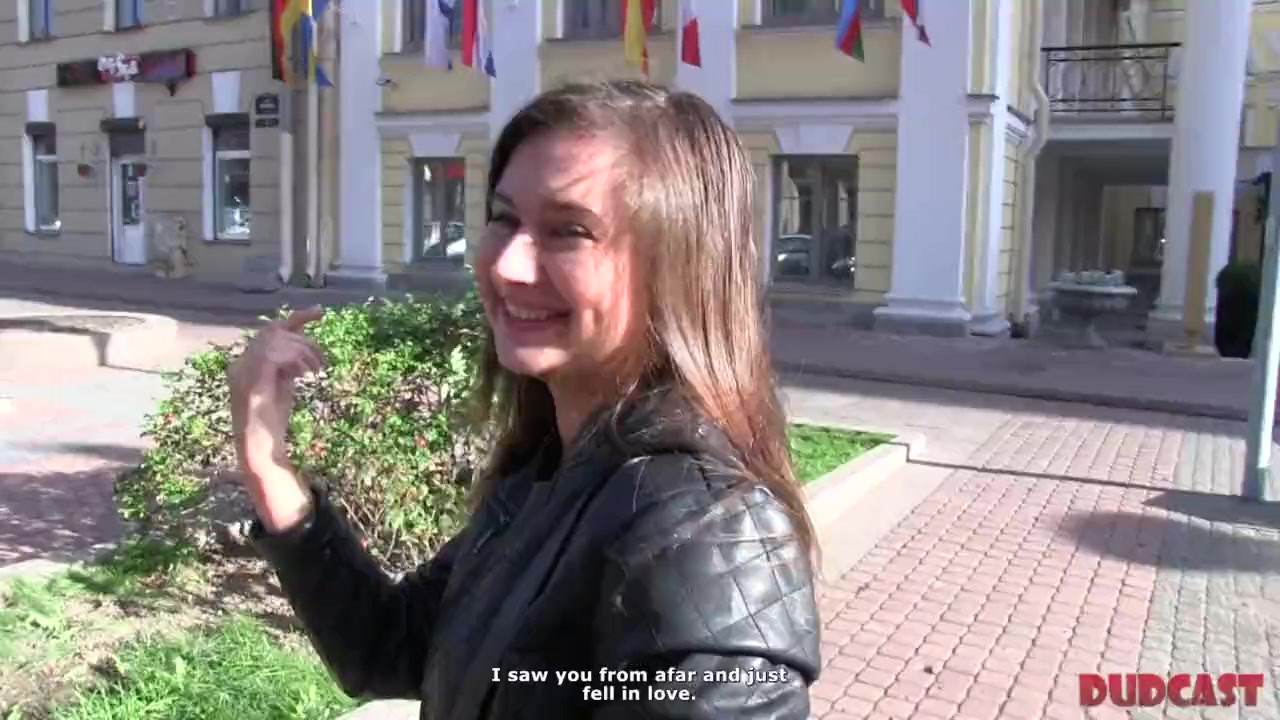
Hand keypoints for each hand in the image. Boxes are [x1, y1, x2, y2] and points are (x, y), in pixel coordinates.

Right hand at [228, 306, 325, 530]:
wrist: (259, 452)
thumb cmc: (271, 424)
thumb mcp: (283, 387)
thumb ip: (288, 366)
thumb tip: (304, 350)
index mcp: (245, 364)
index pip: (270, 331)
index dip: (297, 318)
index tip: (320, 312)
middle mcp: (240, 365)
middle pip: (274, 331)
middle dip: (304, 339)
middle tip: (322, 360)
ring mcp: (242, 373)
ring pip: (276, 340)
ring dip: (303, 352)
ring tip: (316, 371)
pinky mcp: (250, 383)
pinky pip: (275, 356)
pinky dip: (295, 360)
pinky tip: (306, 375)